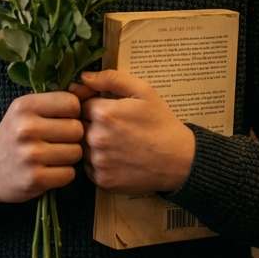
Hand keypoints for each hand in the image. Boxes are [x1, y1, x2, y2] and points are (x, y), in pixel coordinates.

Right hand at [0, 91, 84, 203]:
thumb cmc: (14, 135)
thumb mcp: (26, 110)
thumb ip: (56, 100)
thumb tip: (92, 89)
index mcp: (25, 106)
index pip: (71, 103)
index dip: (73, 113)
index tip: (63, 120)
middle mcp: (26, 128)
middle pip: (77, 129)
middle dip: (73, 137)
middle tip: (59, 141)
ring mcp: (30, 155)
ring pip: (76, 152)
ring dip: (70, 156)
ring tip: (54, 155)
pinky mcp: (34, 178)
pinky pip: (69, 174)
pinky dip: (63, 174)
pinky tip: (50, 170)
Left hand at [70, 69, 194, 194]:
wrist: (179, 160)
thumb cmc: (161, 123)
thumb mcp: (143, 92)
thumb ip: (111, 79)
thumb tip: (83, 77)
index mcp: (104, 114)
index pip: (80, 104)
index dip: (93, 104)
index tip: (108, 110)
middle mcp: (96, 138)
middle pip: (79, 126)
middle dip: (92, 123)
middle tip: (115, 127)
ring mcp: (98, 161)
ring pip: (82, 146)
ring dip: (93, 143)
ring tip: (117, 143)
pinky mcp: (102, 180)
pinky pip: (89, 167)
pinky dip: (99, 162)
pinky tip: (117, 157)